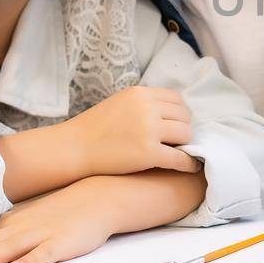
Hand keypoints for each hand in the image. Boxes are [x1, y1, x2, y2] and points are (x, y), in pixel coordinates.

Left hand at [0, 178, 119, 262]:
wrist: (95, 198)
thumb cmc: (59, 212)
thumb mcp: (26, 218)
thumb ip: (1, 232)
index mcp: (10, 225)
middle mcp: (20, 229)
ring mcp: (41, 235)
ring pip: (11, 247)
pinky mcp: (62, 243)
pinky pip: (44, 253)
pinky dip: (30, 261)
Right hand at [67, 86, 200, 175]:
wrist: (72, 149)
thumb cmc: (94, 129)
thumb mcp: (120, 103)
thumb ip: (144, 104)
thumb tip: (171, 111)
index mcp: (140, 94)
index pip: (176, 99)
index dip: (180, 114)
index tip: (177, 125)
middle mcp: (146, 108)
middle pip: (183, 117)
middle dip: (184, 129)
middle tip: (179, 142)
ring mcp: (148, 130)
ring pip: (186, 135)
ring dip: (186, 145)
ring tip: (180, 152)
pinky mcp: (148, 153)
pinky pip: (180, 158)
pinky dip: (188, 163)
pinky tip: (191, 168)